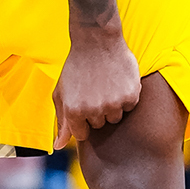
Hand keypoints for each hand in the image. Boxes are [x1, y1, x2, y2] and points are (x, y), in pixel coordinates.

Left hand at [52, 29, 140, 148]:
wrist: (96, 41)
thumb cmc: (76, 67)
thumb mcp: (61, 93)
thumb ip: (62, 122)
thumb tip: (59, 146)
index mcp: (74, 111)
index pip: (82, 134)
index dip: (83, 121)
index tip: (83, 105)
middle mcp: (94, 110)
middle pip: (99, 125)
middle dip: (96, 111)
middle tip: (93, 90)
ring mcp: (113, 103)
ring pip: (115, 117)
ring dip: (112, 105)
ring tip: (105, 84)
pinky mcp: (131, 96)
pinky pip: (129, 106)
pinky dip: (125, 96)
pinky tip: (117, 81)